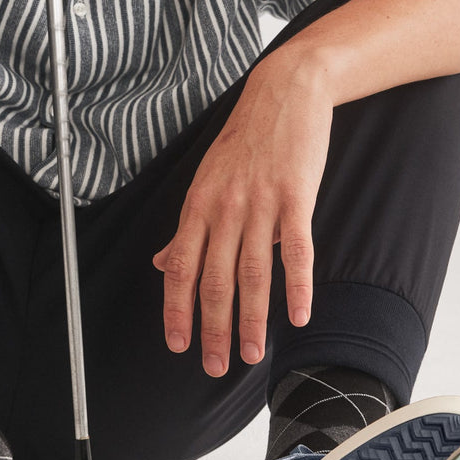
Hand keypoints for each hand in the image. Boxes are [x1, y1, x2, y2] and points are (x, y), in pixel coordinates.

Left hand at [152, 58, 333, 375]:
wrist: (286, 92)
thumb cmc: (245, 141)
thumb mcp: (205, 181)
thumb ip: (187, 228)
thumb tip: (162, 264)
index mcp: (198, 207)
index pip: (181, 269)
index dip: (178, 310)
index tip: (177, 345)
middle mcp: (224, 208)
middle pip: (215, 280)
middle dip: (212, 329)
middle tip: (214, 367)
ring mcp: (261, 203)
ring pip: (252, 273)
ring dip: (250, 320)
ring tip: (251, 355)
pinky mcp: (296, 196)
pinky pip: (296, 251)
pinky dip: (297, 286)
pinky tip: (297, 316)